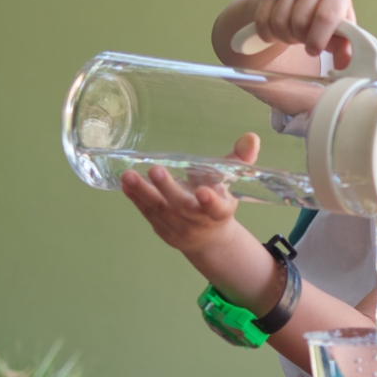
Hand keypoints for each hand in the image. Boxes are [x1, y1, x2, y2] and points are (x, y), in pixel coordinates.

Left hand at [120, 133, 260, 257]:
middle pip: (183, 208)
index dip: (211, 202)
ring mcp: (180, 230)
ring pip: (160, 211)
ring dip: (143, 193)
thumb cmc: (219, 201)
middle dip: (168, 190)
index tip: (203, 192)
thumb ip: (239, 159)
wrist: (210, 239)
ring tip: (128, 175)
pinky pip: (149, 214)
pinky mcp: (164, 232)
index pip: (217, 209)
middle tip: (155, 171)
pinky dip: (136, 199)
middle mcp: (200, 223)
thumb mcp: (230, 182)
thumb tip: (251, 136)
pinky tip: (125, 184)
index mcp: (221, 211)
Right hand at [254, 0, 355, 69]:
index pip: (325, 17)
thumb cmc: (327, 24)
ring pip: (279, 22)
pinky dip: (269, 35)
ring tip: (295, 34)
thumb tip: (344, 64)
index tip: (314, 50)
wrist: (304, 5)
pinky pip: (263, 21)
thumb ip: (343, 49)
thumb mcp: (339, 35)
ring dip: (285, 37)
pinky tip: (279, 31)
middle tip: (305, 39)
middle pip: (299, 22)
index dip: (317, 40)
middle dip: (301, 39)